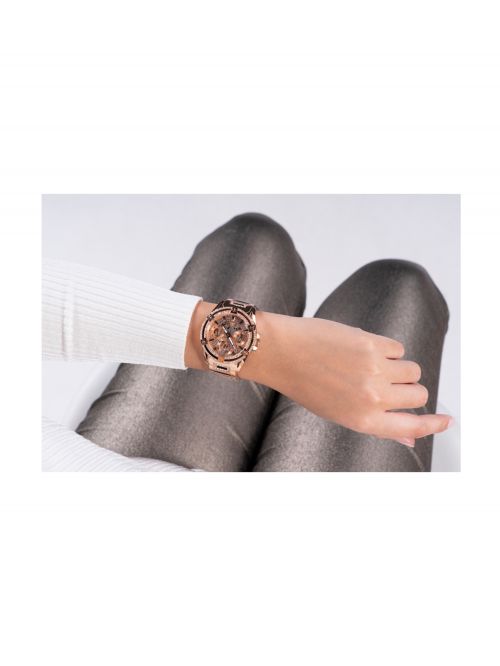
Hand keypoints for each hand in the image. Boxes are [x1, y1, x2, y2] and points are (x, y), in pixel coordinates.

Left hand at [185, 302, 453, 446]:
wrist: (279, 351)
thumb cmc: (306, 383)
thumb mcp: (339, 413)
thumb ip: (376, 423)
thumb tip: (410, 438)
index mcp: (363, 420)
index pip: (412, 427)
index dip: (434, 424)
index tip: (447, 420)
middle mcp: (373, 398)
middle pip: (419, 394)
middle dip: (410, 389)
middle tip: (386, 381)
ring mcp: (375, 370)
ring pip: (413, 369)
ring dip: (399, 366)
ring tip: (368, 364)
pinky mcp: (372, 344)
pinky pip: (398, 347)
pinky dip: (386, 348)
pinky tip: (360, 348)